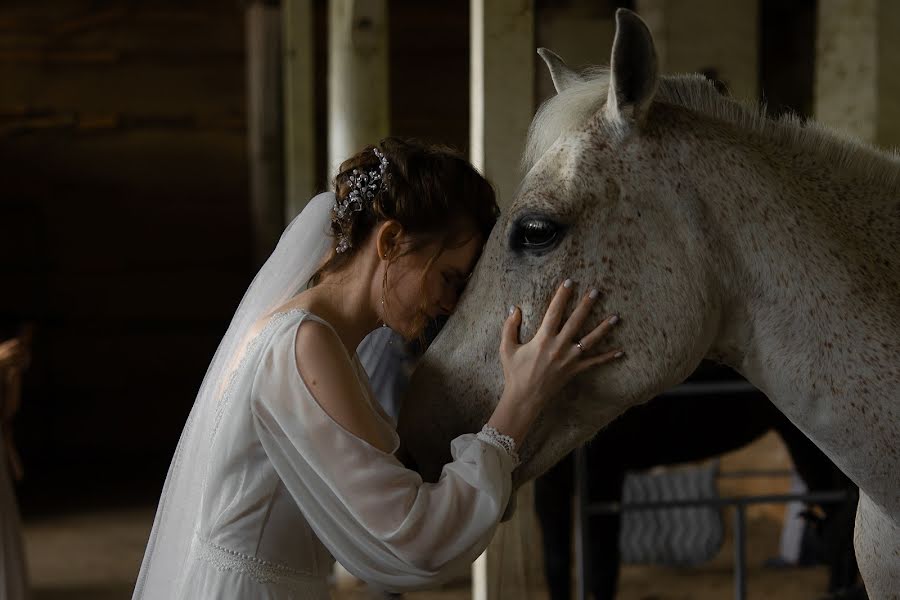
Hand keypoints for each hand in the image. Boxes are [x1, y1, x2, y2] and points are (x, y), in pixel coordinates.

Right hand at [500, 279, 622, 408]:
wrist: (525, 398)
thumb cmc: (514, 372)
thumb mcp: (506, 348)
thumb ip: (509, 327)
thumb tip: (514, 308)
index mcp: (543, 339)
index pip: (554, 311)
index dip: (562, 295)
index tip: (569, 282)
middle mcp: (559, 347)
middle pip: (576, 321)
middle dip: (586, 305)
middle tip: (596, 291)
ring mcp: (569, 359)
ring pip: (590, 341)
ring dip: (604, 328)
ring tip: (616, 317)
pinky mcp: (575, 371)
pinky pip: (594, 363)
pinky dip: (607, 357)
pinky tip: (620, 351)